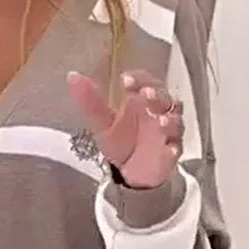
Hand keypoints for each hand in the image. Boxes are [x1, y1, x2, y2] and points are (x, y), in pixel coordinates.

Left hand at [67, 69, 183, 189]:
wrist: (131, 172)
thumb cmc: (121, 141)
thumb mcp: (102, 123)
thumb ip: (91, 101)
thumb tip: (72, 76)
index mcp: (142, 99)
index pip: (145, 81)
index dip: (138, 79)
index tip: (125, 80)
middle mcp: (159, 111)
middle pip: (165, 97)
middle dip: (156, 94)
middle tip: (145, 94)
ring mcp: (168, 131)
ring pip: (175, 120)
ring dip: (169, 120)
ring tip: (159, 122)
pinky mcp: (172, 152)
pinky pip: (176, 148)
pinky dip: (174, 148)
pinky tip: (169, 149)